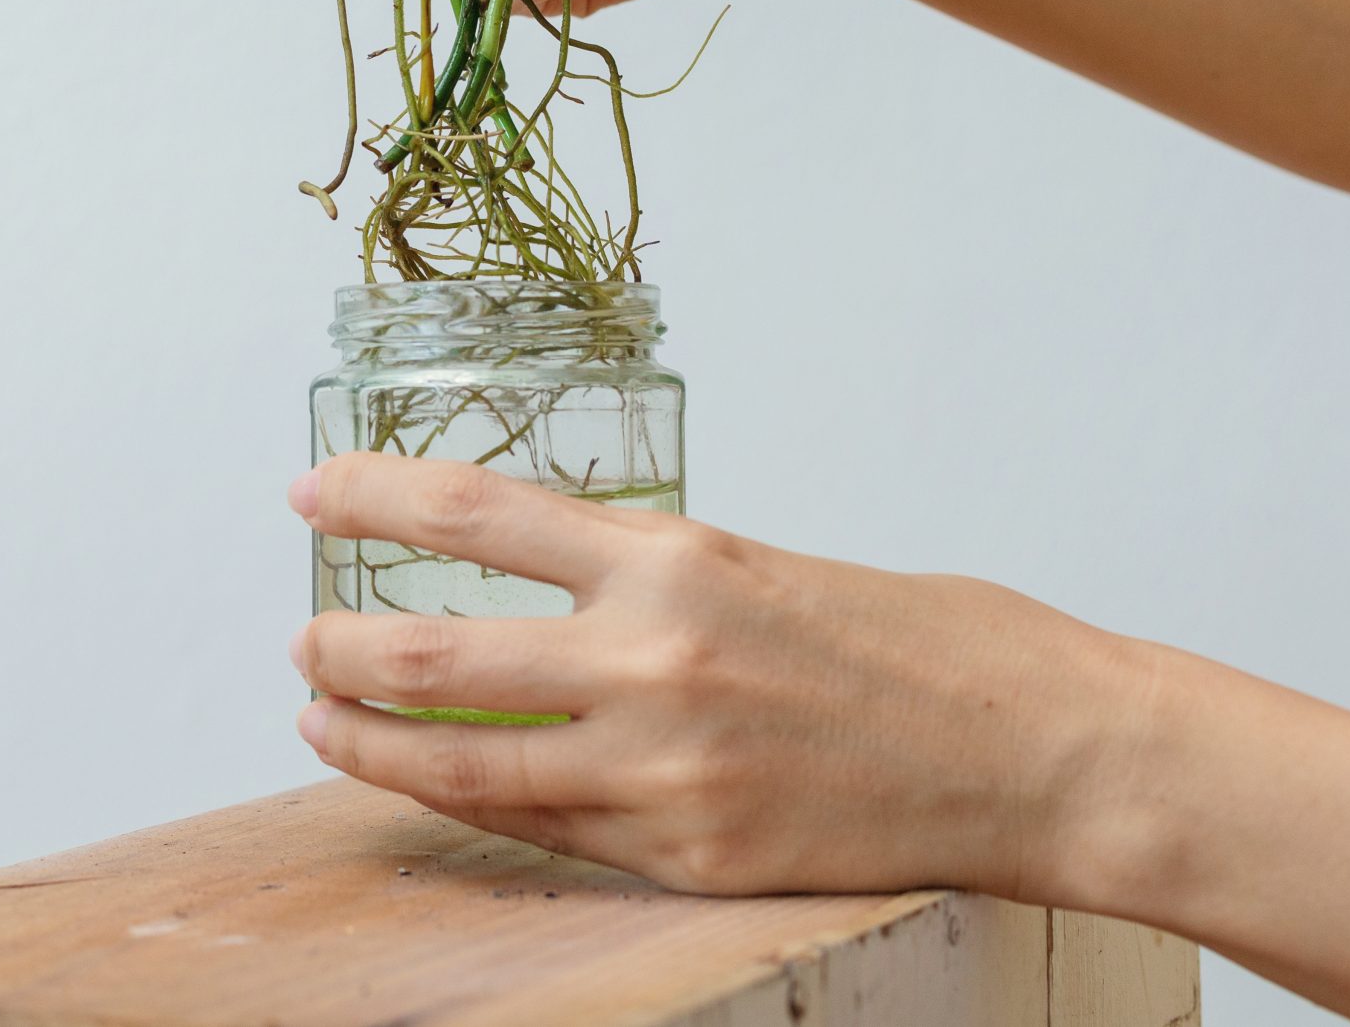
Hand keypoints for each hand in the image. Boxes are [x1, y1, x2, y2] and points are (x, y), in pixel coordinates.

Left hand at [284, 452, 1151, 900]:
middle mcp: (654, 661)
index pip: (474, 510)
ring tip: (322, 723)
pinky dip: (476, 806)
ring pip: (463, 764)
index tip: (311, 491)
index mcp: (677, 560)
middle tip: (299, 643)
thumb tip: (561, 595)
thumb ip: (654, 583)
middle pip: (432, 653)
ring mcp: (666, 772)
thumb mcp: (771, 567)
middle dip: (340, 649)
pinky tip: (439, 789)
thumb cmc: (932, 648)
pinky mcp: (692, 859)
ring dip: (371, 743)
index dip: (371, 498)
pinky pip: (547, 832)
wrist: (1050, 757)